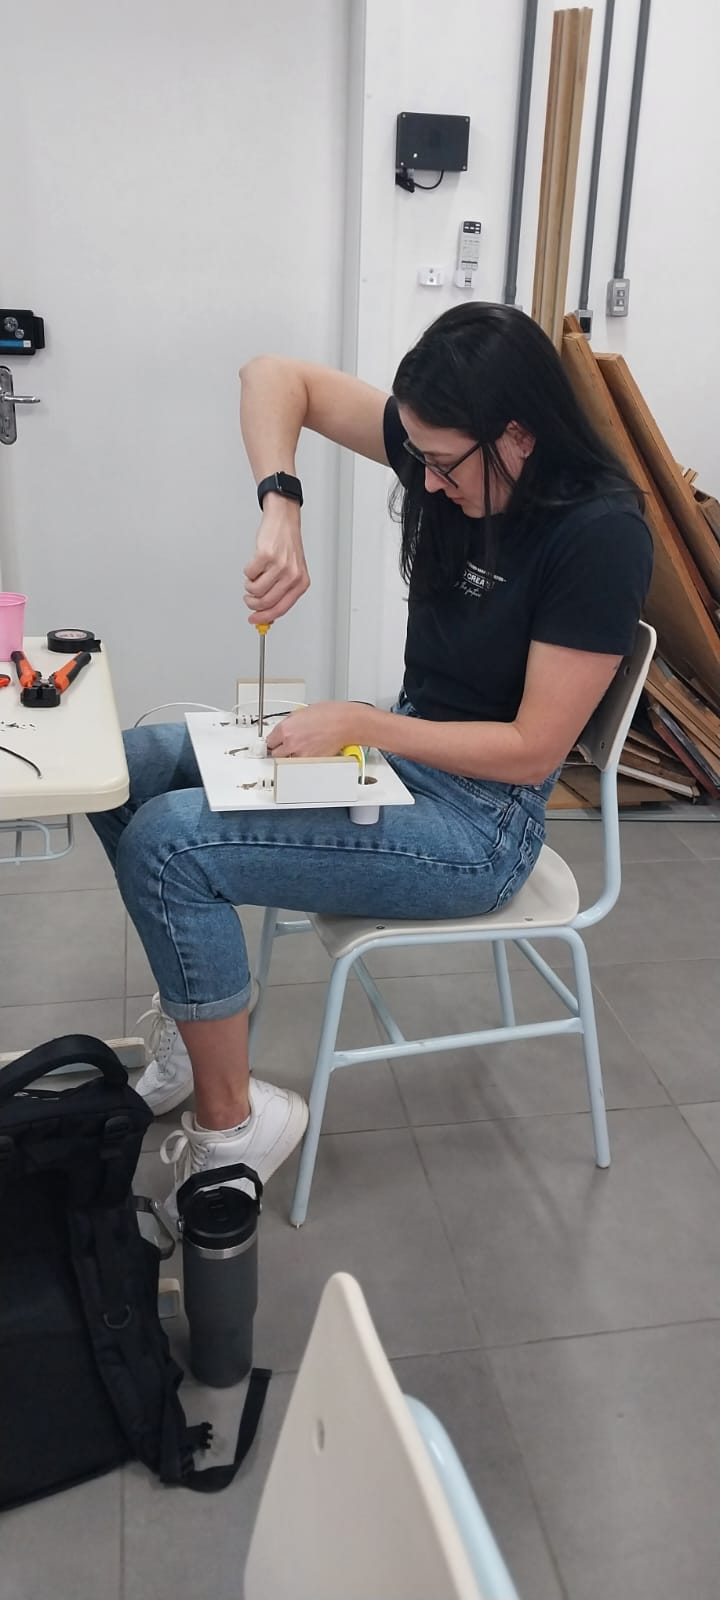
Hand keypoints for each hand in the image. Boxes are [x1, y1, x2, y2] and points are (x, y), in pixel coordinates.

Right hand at [243, 498, 309, 624]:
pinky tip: (254, 566)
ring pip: (256, 590)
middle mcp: (292, 575)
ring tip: (253, 578)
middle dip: (253, 603)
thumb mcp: (291, 572)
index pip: (281, 609)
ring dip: (250, 587)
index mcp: (301, 583)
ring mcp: (280, 565)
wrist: (284, 522)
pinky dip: (248, 572)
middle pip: (266, 602)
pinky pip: (249, 574)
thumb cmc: (287, 546)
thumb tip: (266, 615)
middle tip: (248, 598)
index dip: (265, 617)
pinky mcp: (266, 555)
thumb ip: (281, 594)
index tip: (254, 620)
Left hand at [266, 702, 370, 758]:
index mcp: (285, 728)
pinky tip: (308, 752)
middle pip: (275, 754)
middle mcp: (291, 742)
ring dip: (290, 757)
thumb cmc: (330, 714)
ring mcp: (301, 754)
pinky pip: (301, 765)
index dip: (274, 741)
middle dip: (279, 750)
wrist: (345, 723)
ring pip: (286, 762)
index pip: (269, 741)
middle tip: (285, 746)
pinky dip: (302, 761)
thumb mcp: (302, 712)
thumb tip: (284, 729)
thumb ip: (289, 722)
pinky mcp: (312, 762)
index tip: (275, 742)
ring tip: (298, 749)